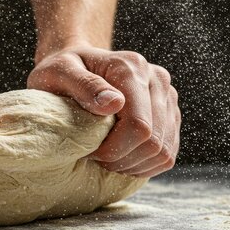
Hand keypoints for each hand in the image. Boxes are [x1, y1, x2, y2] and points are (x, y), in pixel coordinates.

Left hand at [27, 46, 179, 177]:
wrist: (75, 63)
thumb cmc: (61, 70)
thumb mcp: (60, 72)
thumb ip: (85, 85)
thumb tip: (115, 104)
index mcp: (131, 68)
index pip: (138, 125)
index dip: (114, 149)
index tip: (90, 151)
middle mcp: (156, 80)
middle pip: (154, 142)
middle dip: (122, 160)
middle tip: (96, 158)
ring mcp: (167, 97)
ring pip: (164, 152)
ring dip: (134, 165)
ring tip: (107, 159)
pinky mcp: (169, 113)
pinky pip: (168, 154)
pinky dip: (145, 165)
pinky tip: (122, 159)